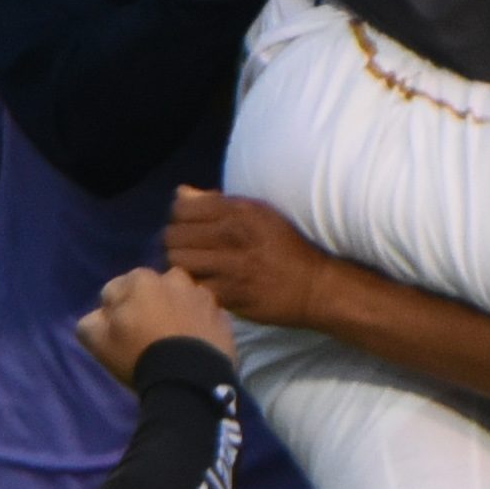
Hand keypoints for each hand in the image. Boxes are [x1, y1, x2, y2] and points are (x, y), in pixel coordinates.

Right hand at [74, 265, 238, 381]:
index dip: (114, 313)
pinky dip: (199, 327)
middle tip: (147, 337)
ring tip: (174, 342)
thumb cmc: (139, 356)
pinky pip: (205, 318)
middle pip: (153, 292)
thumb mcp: (98, 342)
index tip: (119, 334)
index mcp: (141, 279)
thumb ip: (91, 322)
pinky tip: (194, 347)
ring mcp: (204, 297)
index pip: (116, 291)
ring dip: (177, 313)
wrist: (190, 379)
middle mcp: (175, 279)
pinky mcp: (224, 318)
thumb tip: (99, 316)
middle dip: (149, 306)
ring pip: (182, 301)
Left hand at [162, 187, 335, 329]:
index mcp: (239, 211)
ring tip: (190, 270)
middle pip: (173, 237)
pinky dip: (193, 288)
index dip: (178, 220)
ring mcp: (231, 267)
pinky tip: (202, 288)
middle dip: (174, 245)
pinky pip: (194, 288)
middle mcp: (233, 235)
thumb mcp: (259, 213)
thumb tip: (181, 193)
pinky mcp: (232, 295)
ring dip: (179, 268)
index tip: (186, 230)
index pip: (181, 209)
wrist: (316, 286)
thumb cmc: (285, 247)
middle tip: (184, 253)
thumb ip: (217, 202)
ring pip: (178, 263)